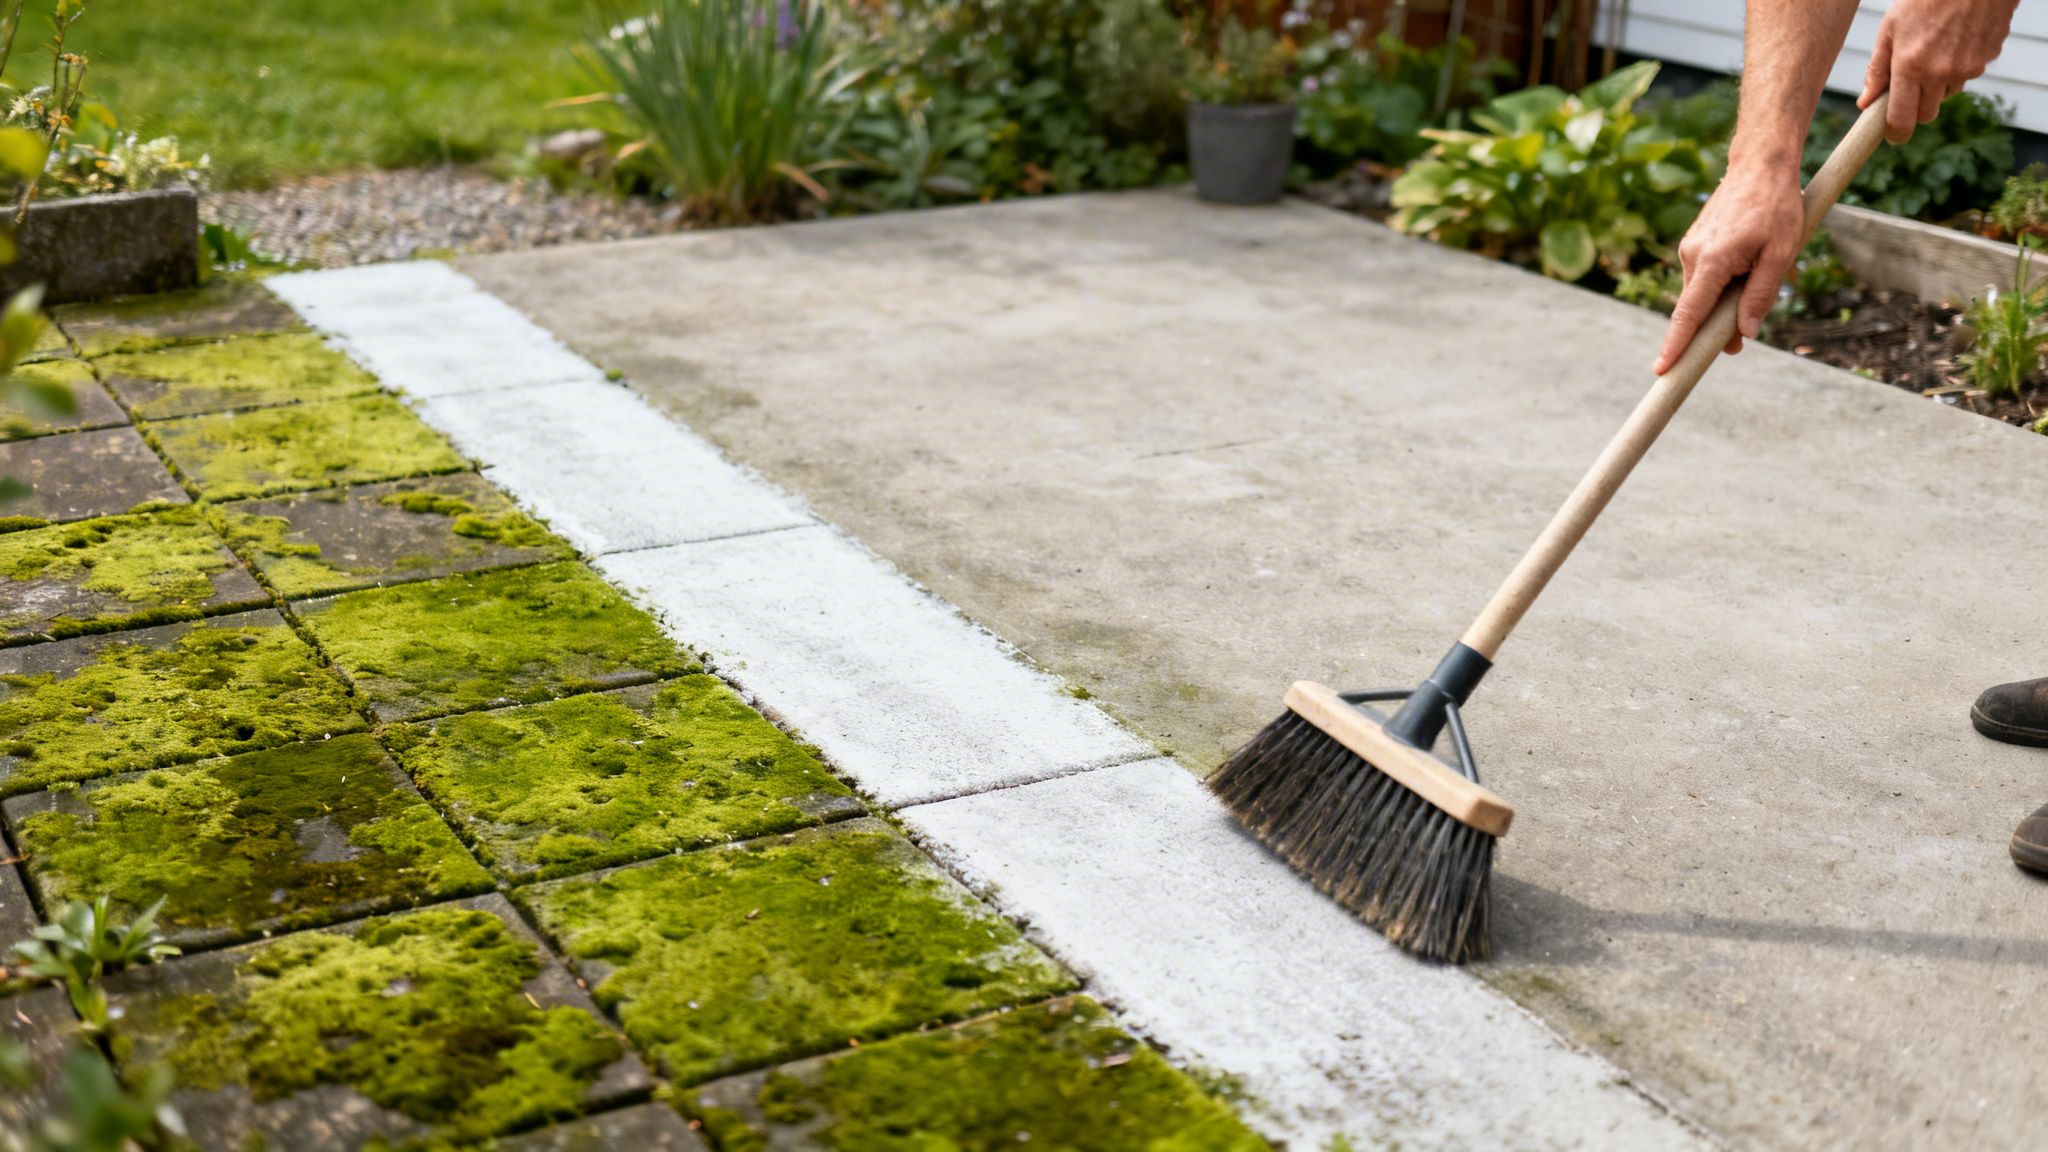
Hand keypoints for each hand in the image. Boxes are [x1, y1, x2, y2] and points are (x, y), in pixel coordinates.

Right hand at [1652, 163, 1805, 373]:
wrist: (1760, 164)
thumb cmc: (1776, 206)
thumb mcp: (1780, 253)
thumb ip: (1761, 295)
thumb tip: (1744, 333)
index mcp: (1713, 260)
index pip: (1689, 313)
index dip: (1676, 344)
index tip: (1663, 369)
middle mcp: (1692, 255)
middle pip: (1697, 308)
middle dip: (1714, 329)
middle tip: (1737, 343)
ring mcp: (1690, 249)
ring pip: (1703, 292)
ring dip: (1723, 301)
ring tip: (1757, 272)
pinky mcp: (1693, 244)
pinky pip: (1704, 277)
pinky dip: (1721, 284)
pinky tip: (1746, 264)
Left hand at [1859, 0, 2017, 142]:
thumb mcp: (1891, 29)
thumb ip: (1878, 70)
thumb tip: (1865, 103)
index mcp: (1910, 67)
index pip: (1902, 120)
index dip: (1895, 132)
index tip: (1891, 134)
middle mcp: (1940, 73)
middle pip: (1926, 114)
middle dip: (1916, 107)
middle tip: (1909, 87)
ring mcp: (1967, 67)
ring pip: (1947, 95)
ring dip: (1938, 85)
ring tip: (1934, 52)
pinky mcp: (1987, 59)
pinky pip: (1968, 76)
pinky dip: (1959, 67)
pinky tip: (1955, 42)